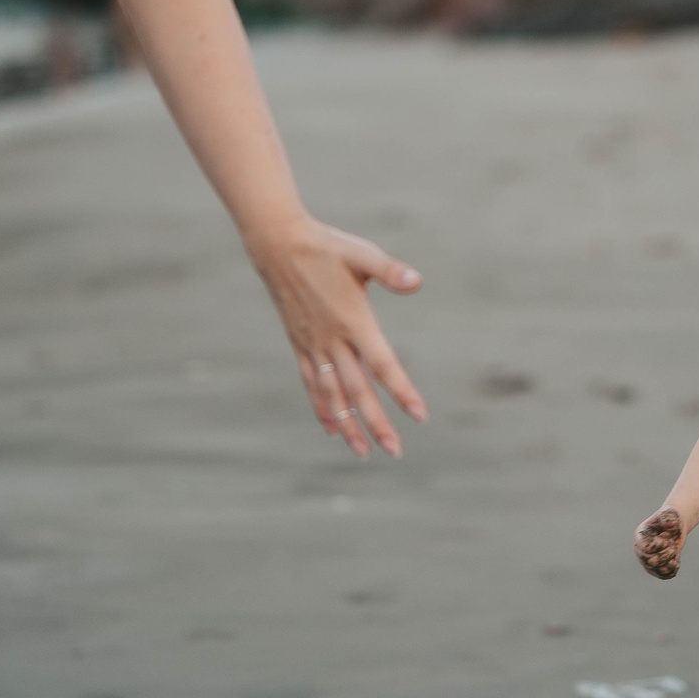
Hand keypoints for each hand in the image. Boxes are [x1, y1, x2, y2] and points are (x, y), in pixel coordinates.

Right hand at [251, 216, 425, 458]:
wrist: (278, 244)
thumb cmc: (326, 247)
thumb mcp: (361, 254)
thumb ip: (390, 271)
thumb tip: (417, 282)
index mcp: (353, 320)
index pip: (382, 364)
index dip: (401, 391)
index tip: (420, 415)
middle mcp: (333, 340)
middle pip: (357, 390)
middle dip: (376, 423)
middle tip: (395, 452)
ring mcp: (313, 345)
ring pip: (332, 394)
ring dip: (348, 424)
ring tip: (362, 453)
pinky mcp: (299, 344)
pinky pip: (311, 383)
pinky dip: (321, 407)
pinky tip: (331, 428)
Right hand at [634, 507, 685, 578]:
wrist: (675, 526)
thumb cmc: (671, 517)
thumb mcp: (671, 514)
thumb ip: (668, 517)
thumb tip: (668, 524)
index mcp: (640, 537)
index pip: (647, 549)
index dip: (660, 545)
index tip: (667, 538)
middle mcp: (640, 550)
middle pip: (652, 562)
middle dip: (667, 554)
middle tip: (673, 545)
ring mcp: (647, 560)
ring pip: (658, 570)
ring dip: (670, 562)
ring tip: (674, 551)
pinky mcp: (655, 568)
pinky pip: (664, 575)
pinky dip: (673, 569)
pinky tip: (676, 560)